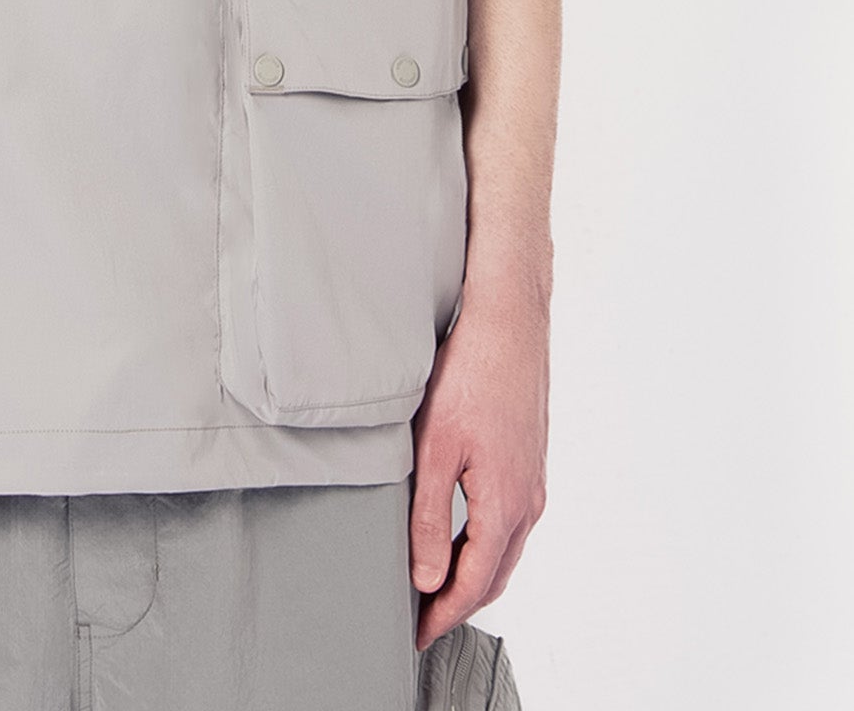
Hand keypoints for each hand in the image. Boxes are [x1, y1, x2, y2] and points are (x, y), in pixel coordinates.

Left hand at [407, 287, 548, 655]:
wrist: (509, 320)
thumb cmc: (471, 373)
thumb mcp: (435, 448)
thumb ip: (431, 518)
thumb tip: (427, 577)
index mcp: (506, 504)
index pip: (474, 582)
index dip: (444, 614)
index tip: (419, 633)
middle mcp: (528, 499)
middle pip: (495, 573)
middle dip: (460, 601)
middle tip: (424, 617)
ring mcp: (533, 480)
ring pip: (505, 548)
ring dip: (474, 572)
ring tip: (436, 583)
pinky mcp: (530, 460)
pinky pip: (510, 520)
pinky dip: (486, 542)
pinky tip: (462, 533)